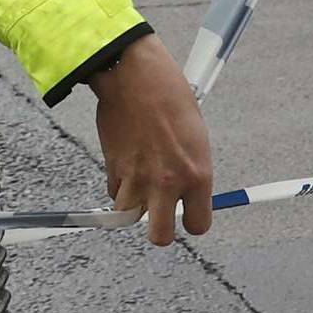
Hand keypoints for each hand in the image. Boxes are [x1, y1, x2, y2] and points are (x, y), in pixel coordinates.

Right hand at [87, 34, 213, 246]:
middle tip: (160, 214)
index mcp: (197, 174)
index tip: (188, 214)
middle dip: (160, 230)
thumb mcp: (195, 135)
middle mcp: (168, 182)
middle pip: (160, 237)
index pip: (198, 224)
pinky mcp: (114, 169)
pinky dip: (118, 185)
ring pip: (130, 215)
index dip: (192, 221)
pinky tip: (127, 163)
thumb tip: (186, 190)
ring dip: (134, 203)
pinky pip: (114, 192)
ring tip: (140, 180)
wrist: (134, 76)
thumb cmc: (170, 96)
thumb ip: (191, 169)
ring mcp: (138, 179)